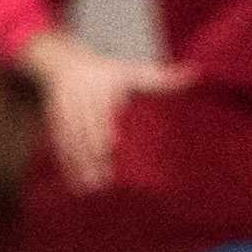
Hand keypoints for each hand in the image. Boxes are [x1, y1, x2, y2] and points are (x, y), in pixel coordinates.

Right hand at [24, 34, 195, 191]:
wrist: (65, 63)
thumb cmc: (110, 73)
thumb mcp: (134, 71)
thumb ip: (163, 77)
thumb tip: (197, 71)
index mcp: (101, 86)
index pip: (102, 107)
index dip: (104, 125)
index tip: (112, 144)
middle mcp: (80, 97)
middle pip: (85, 128)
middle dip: (91, 154)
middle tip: (103, 179)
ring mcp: (65, 110)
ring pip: (70, 139)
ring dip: (78, 164)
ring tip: (90, 189)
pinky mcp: (54, 122)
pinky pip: (58, 144)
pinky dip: (65, 165)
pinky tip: (74, 185)